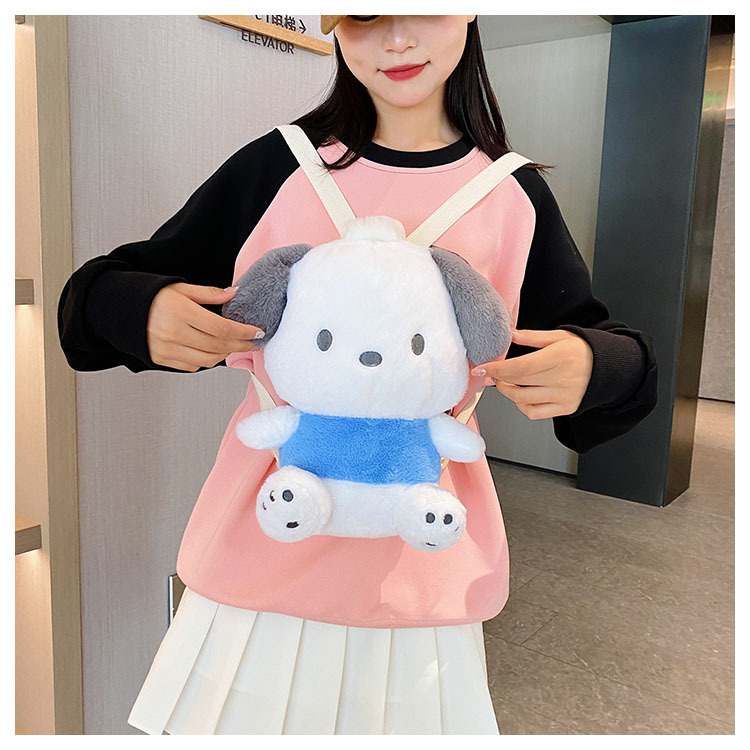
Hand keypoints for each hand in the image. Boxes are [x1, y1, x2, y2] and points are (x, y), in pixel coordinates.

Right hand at [146, 283, 264, 370]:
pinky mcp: (162, 359)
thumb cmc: (152, 296)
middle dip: (240, 345)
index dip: (243, 332)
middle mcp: (174, 333)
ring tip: (236, 346)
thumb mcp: (181, 287)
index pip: (222, 328)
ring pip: (207, 360)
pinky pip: (192, 366)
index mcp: (181, 312)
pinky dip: (207, 361)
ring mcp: (167, 349)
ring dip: (226, 355)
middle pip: (218, 346)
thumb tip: (234, 294)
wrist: (121, 309)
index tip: (258, 332)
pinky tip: (214, 352)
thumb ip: (209, 294)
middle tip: (253, 342)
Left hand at [470, 329, 593, 419]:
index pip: (519, 367)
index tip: (481, 369)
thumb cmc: (582, 350)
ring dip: (507, 392)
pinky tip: (521, 396)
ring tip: (505, 383)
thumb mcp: (558, 336)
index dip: (496, 369)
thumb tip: (509, 334)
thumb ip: (531, 337)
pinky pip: (535, 413)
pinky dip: (522, 407)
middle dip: (498, 379)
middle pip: (518, 383)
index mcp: (558, 357)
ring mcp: (564, 396)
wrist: (607, 367)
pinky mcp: (566, 408)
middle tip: (492, 372)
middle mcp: (562, 379)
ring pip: (523, 400)